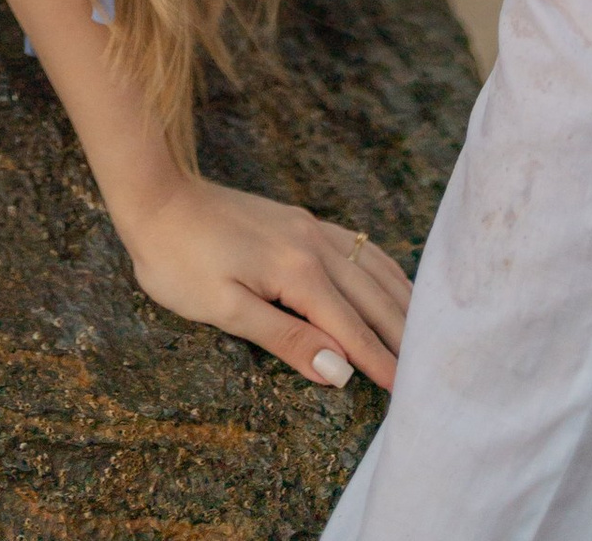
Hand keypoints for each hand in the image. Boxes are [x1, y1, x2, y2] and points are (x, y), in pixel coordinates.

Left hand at [121, 173, 410, 389]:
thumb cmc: (178, 259)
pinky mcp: (301, 220)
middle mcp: (315, 245)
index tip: (412, 398)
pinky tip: (392, 286)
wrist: (156, 194)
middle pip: (375, 299)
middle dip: (406, 339)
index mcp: (298, 272)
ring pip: (374, 270)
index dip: (383, 366)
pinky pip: (359, 248)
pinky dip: (385, 273)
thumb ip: (286, 338)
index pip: (353, 331)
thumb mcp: (224, 309)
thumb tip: (339, 372)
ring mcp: (311, 227)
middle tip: (435, 377)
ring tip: (428, 339)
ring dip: (403, 305)